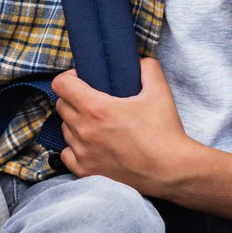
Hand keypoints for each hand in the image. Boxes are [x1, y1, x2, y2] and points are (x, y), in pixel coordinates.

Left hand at [53, 58, 202, 197]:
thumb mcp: (160, 91)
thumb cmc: (164, 132)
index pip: (61, 85)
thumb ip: (148, 68)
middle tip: (91, 99)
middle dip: (72, 98)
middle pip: (61, 105)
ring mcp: (83, 153)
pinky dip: (75, 147)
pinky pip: (67, 154)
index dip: (69, 77)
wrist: (170, 170)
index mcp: (96, 108)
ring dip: (74, 122)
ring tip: (95, 123)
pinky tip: (91, 144)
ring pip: (64, 129)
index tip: (82, 79)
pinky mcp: (86, 171)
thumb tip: (139, 61)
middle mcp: (84, 130)